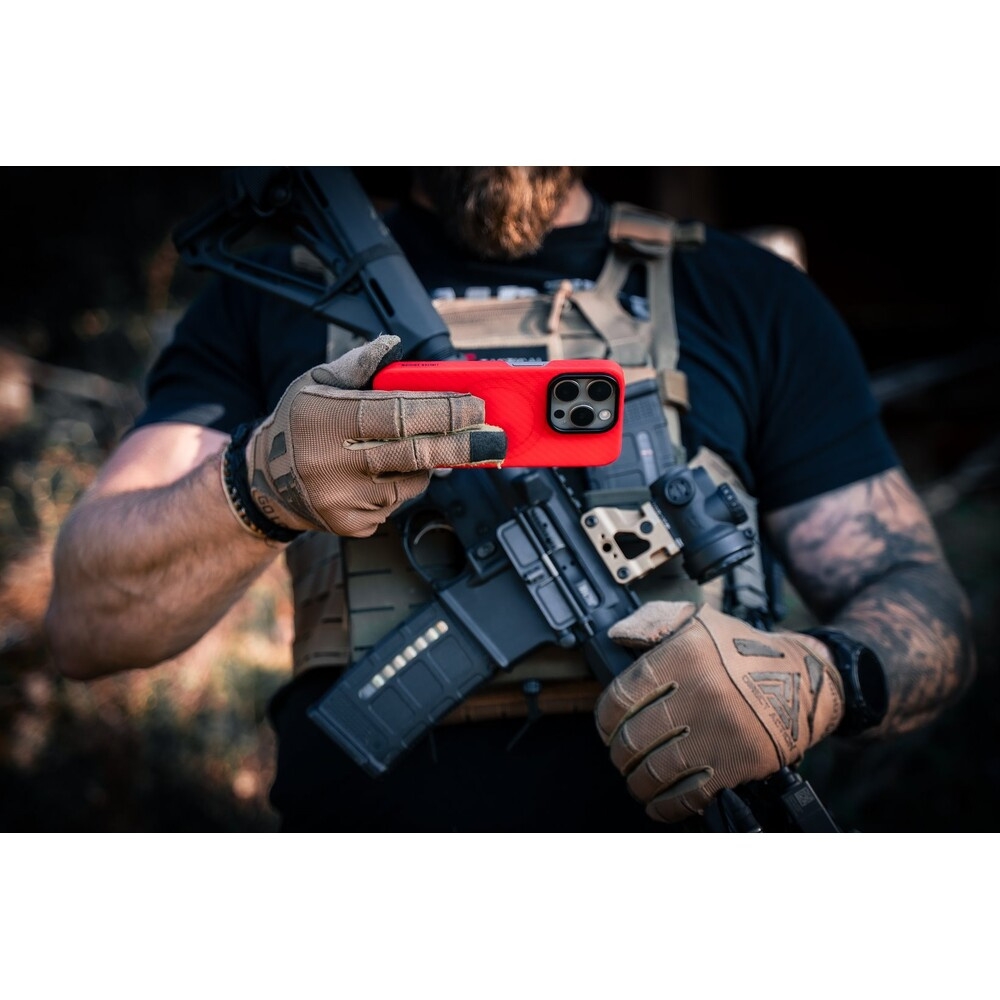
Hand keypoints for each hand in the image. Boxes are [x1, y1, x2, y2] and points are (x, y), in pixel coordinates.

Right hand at [245, 335, 505, 536]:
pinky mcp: (353, 526)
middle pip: (416, 453)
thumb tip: (393, 346)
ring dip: (426, 465)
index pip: (399, 414)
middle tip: (493, 438)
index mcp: (328, 420)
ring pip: (413, 482)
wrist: (264, 483)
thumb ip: (359, 364)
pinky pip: (398, 504)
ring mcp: (345, 500)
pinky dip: (401, 487)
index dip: (444, 411)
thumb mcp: (317, 384)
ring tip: (409, 449)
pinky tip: (380, 475)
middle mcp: (335, 463)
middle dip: (462, 444)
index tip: (476, 407)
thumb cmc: (299, 425)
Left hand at [595, 601, 844, 823]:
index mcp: (685, 655)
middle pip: (634, 739)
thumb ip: (654, 622)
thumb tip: (617, 636)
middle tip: (622, 755)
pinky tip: (658, 803)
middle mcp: (700, 693)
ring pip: (656, 772)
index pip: (622, 697)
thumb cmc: (745, 651)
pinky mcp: (740, 764)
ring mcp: (720, 732)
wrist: (807, 679)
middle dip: (620, 754)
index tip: (607, 727)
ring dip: (637, 782)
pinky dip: (666, 806)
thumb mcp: (700, 621)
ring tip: (637, 779)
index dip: (606, 719)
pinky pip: (690, 796)